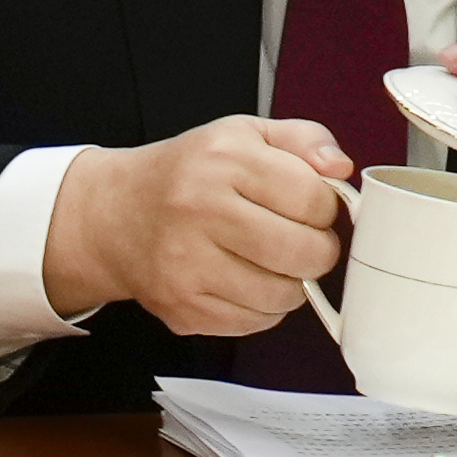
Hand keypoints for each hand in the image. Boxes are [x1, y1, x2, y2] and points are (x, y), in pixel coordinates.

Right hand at [42, 116, 352, 333]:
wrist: (115, 214)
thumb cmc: (188, 174)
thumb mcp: (245, 134)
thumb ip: (304, 140)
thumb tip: (340, 169)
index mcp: (224, 160)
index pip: (312, 198)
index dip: (326, 208)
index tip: (314, 208)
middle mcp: (200, 209)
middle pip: (303, 253)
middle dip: (317, 251)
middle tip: (303, 240)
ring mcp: (187, 264)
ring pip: (282, 295)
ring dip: (291, 283)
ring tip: (271, 260)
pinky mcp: (181, 307)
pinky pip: (254, 322)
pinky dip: (262, 307)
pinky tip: (244, 279)